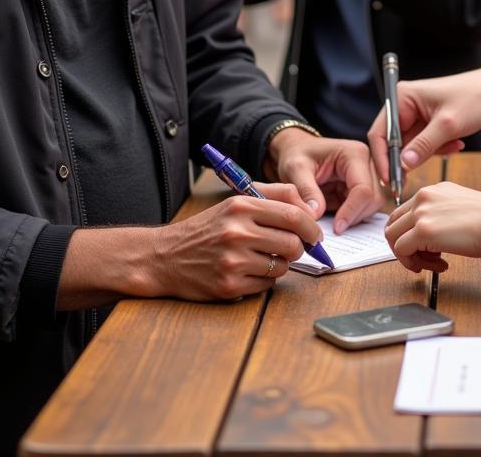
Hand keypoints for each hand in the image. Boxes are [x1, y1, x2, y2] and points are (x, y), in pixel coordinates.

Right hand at [57, 183, 320, 305]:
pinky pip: (267, 285)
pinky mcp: (229, 285)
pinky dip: (264, 280)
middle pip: (292, 243)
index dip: (311, 227)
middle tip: (289, 248)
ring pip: (282, 266)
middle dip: (298, 248)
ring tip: (260, 258)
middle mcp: (237, 232)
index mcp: (240, 206)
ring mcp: (233, 260)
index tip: (315, 234)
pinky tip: (247, 271)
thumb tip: (310, 208)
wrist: (165, 257)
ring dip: (279, 264)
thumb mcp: (235, 202)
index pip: (293, 215)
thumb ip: (274, 196)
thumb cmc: (206, 229)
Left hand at [267, 128, 383, 233]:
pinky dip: (352, 216)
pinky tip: (336, 215)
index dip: (352, 212)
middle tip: (333, 227)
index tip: (336, 228)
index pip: (363, 189)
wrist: (297, 149)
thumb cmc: (297, 153)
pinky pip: (366, 207)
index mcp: (354, 154)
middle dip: (355, 216)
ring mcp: (368, 174)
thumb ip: (306, 190)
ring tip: (332, 219)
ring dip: (355, 217)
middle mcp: (367, 162)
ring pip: (373, 205)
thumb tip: (316, 214)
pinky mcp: (363, 186)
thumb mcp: (295, 168)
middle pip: (374, 198)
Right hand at [367, 65, 480, 180]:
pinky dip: (437, 149)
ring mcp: (414, 115)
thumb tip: (403, 165)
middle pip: (392, 142)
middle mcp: (403, 105)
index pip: (380, 132)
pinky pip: (423, 146)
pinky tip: (455, 144)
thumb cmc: (472, 99)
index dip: (382, 157)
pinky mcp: (425, 125)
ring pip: (410, 147)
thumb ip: (424, 145)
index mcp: (402, 97)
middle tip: (412, 180)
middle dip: (407, 159)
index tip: (389, 180)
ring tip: (452, 145)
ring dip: (429, 153)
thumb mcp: (447, 124)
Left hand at [385, 182, 480, 272]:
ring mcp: (420, 213)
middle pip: (394, 224)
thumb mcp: (459, 206)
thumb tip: (434, 235)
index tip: (426, 247)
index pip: (405, 212)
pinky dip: (413, 263)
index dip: (411, 233)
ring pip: (393, 237)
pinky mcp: (422, 231)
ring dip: (410, 257)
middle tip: (424, 258)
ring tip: (434, 264)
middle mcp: (422, 197)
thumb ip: (441, 214)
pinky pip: (402, 251)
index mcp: (432, 190)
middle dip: (405, 245)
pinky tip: (438, 266)